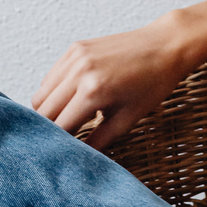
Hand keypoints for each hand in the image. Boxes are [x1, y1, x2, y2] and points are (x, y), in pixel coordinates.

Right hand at [31, 13, 198, 148]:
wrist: (165, 45)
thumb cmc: (152, 84)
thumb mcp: (126, 120)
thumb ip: (96, 143)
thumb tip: (74, 161)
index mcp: (93, 92)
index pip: (58, 128)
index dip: (56, 147)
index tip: (58, 158)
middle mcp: (79, 71)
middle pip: (43, 113)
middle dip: (49, 131)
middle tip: (62, 142)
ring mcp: (75, 57)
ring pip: (40, 95)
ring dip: (48, 112)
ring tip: (69, 120)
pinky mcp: (75, 48)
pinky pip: (50, 78)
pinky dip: (53, 93)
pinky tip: (72, 100)